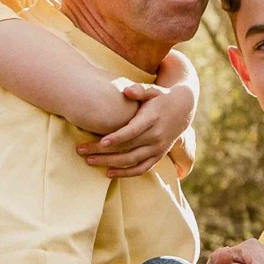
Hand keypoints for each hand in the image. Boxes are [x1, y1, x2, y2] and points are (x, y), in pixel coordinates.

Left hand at [78, 79, 198, 177]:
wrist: (182, 110)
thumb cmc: (160, 97)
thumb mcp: (153, 90)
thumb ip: (139, 89)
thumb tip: (127, 90)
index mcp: (152, 119)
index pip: (133, 131)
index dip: (117, 138)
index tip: (101, 142)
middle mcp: (156, 136)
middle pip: (127, 147)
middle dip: (103, 151)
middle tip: (81, 151)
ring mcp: (157, 148)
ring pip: (132, 160)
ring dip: (110, 163)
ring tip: (89, 161)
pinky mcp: (158, 156)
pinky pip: (142, 169)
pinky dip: (126, 173)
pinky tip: (108, 173)